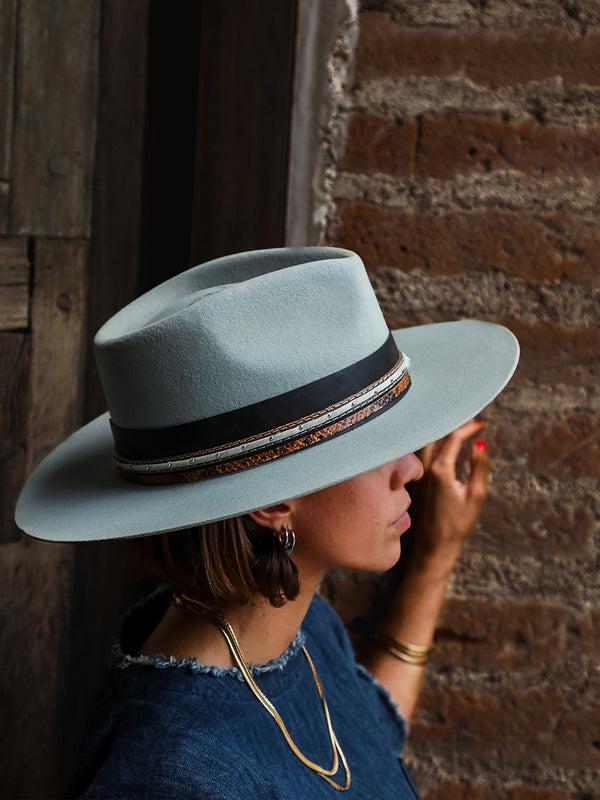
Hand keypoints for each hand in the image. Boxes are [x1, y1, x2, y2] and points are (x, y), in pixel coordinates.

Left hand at [412, 418, 489, 559]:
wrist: (434, 545)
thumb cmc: (458, 523)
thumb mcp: (476, 495)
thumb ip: (479, 467)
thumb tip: (480, 445)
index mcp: (440, 469)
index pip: (453, 437)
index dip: (469, 427)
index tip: (482, 423)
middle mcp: (425, 467)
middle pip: (438, 435)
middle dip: (455, 426)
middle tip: (473, 424)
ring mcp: (418, 473)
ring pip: (429, 443)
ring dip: (445, 435)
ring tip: (463, 433)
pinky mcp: (416, 479)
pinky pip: (424, 454)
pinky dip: (437, 445)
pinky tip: (450, 449)